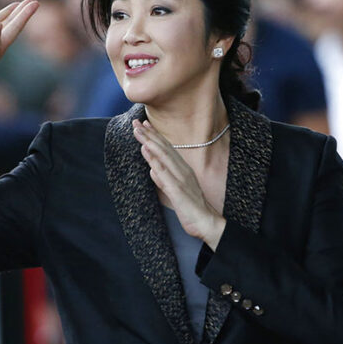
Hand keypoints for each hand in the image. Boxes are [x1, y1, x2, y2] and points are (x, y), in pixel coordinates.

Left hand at [132, 119, 225, 249]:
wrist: (206, 222)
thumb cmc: (191, 208)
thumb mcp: (174, 192)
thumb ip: (163, 180)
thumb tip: (153, 170)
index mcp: (182, 169)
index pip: (166, 149)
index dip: (154, 136)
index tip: (144, 125)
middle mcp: (182, 170)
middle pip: (163, 148)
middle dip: (149, 134)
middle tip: (136, 121)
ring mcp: (180, 178)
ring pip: (163, 155)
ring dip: (150, 141)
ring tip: (138, 130)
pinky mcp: (177, 189)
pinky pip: (164, 172)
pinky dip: (155, 160)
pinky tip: (147, 150)